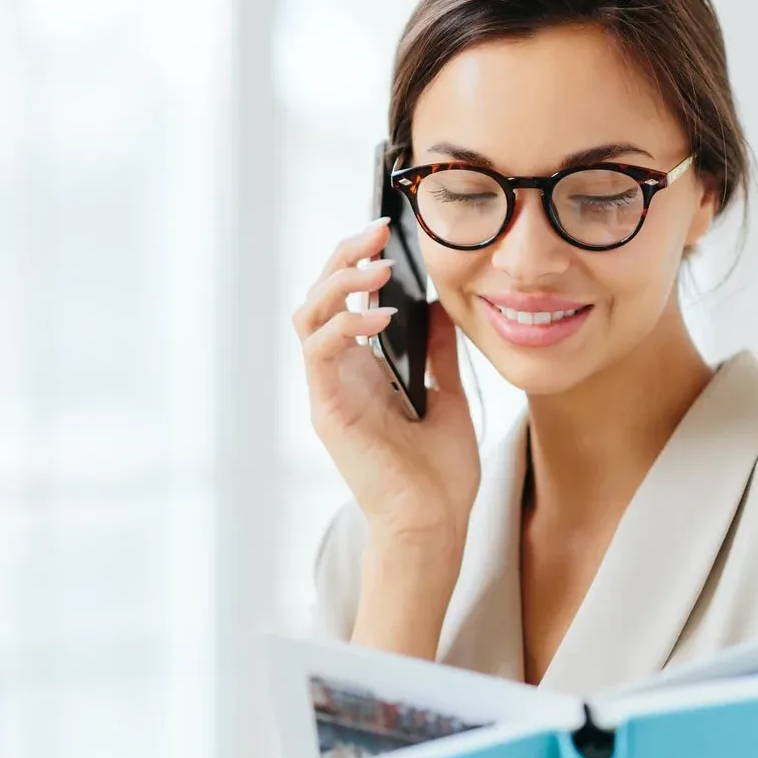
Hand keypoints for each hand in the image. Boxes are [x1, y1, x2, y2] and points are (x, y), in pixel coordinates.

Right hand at [292, 218, 480, 544]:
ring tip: (377, 267)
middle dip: (343, 258)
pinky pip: (321, 353)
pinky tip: (382, 317)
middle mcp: (339, 375)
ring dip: (339, 283)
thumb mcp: (448, 396)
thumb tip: (441, 304)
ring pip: (309, 315)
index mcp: (363, 370)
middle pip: (319, 297)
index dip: (358, 263)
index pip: (345, 301)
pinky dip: (345, 325)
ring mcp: (329, 392)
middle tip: (376, 232)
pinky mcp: (328, 410)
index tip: (388, 235)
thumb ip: (438, 352)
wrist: (435, 524)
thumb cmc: (439, 473)